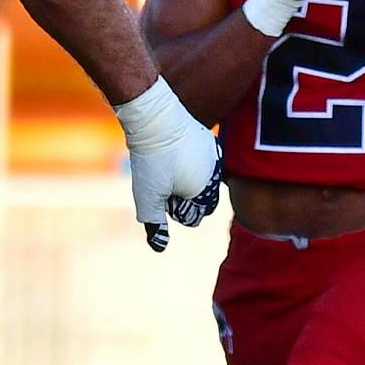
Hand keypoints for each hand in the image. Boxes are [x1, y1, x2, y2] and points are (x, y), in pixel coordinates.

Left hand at [114, 79, 220, 252]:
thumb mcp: (148, 195)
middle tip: (164, 179)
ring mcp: (214, 156)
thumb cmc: (150, 158)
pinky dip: (187, 163)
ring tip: (166, 165)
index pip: (193, 218)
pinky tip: (172, 153)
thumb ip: (154, 223)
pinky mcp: (208, 140)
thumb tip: (159, 247)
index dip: (174, 209)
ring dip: (185, 179)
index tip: (163, 191)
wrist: (154, 116)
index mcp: (205, 190)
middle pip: (200, 200)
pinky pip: (200, 162)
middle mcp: (216, 175)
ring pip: (200, 181)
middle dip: (183, 197)